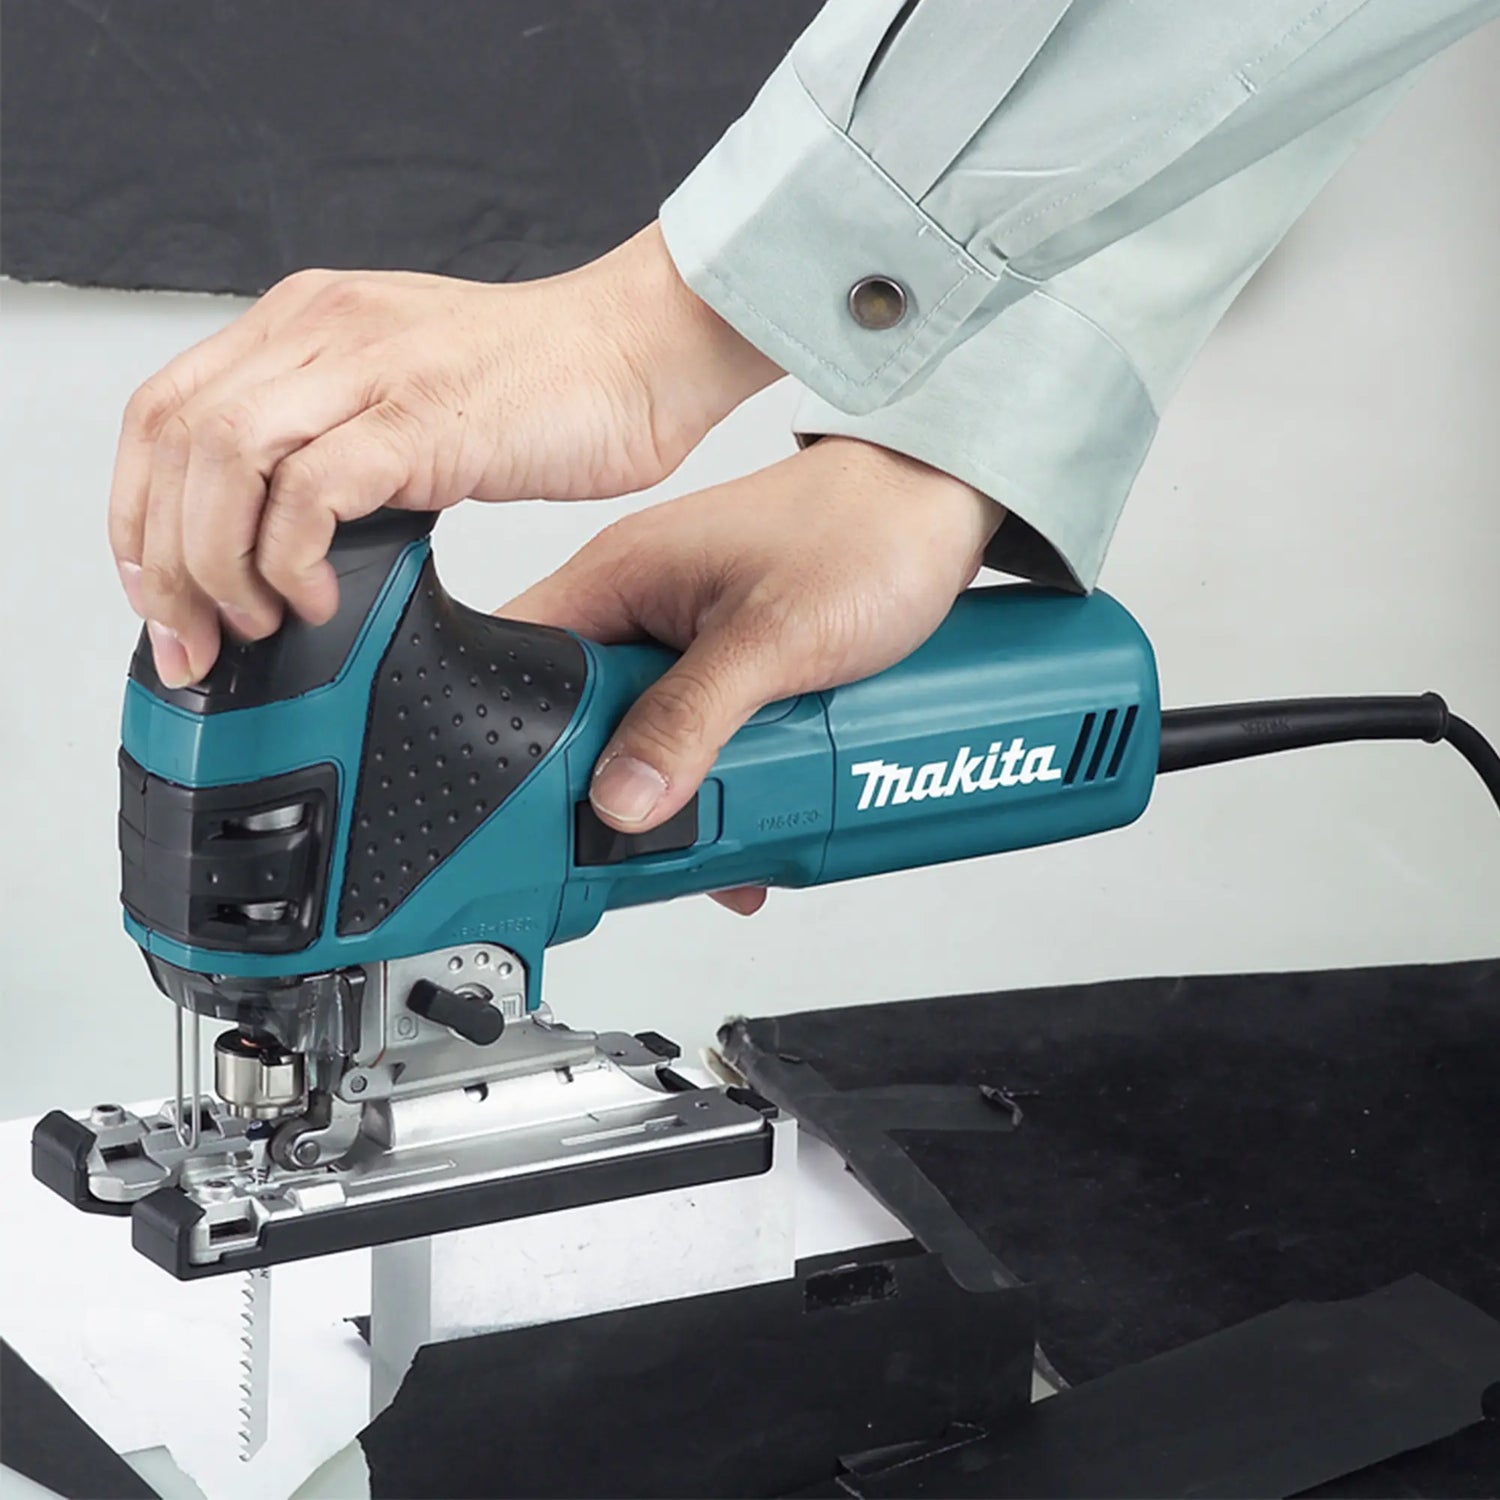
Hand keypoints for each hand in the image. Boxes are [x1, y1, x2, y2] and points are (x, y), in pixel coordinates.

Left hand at [109, 225, 778, 685]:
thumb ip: (342, 442)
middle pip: (172, 440)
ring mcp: (369, 369)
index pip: (164, 411)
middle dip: (163, 559)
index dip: (139, 510)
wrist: (644, 352)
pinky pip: (308, 493)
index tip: (162, 589)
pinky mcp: (420, 418)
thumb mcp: (412, 398)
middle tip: (195, 636)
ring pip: (219, 462)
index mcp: (310, 325)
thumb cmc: (552, 384)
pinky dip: (291, 559)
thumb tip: (291, 539)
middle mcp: (323, 333)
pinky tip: (320, 598)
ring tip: (257, 622)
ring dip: (216, 563)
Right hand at [504, 438, 1004, 912]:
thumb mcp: (774, 639)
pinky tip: (757, 822)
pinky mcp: (726, 665)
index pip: (517, 662)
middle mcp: (638, 607)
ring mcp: (683, 639)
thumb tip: (621, 797)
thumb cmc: (866, 534)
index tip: (548, 815)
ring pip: (644, 742)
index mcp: (616, 577)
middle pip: (580, 722)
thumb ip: (691, 718)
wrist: (941, 505)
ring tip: (717, 845)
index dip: (520, 742)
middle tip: (647, 842)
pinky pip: (698, 739)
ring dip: (680, 800)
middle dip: (611, 794)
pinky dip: (724, 785)